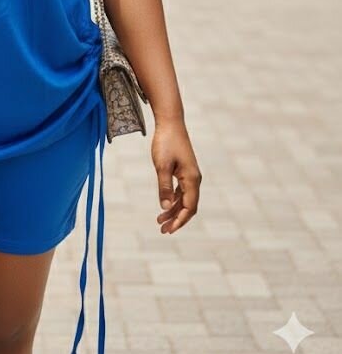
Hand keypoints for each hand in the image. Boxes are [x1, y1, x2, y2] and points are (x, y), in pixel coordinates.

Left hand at [151, 119, 200, 233]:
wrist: (170, 123)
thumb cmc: (165, 142)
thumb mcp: (162, 165)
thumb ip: (164, 186)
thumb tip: (164, 207)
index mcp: (192, 179)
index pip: (189, 207)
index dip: (180, 220)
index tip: (169, 230)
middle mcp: (194, 179)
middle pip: (188, 206)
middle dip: (177, 219)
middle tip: (163, 230)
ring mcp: (190, 175)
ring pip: (184, 199)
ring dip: (173, 210)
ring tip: (160, 221)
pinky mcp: (184, 170)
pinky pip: (181, 191)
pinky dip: (173, 200)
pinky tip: (164, 205)